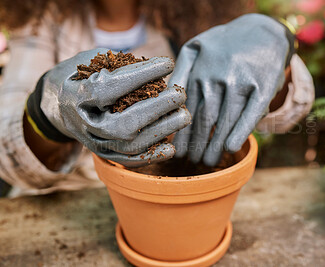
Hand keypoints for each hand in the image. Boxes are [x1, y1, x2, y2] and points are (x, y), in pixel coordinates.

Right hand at [27, 48, 190, 166]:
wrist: (57, 105)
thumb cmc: (80, 76)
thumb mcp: (91, 61)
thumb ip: (120, 65)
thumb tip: (159, 70)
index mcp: (75, 96)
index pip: (109, 88)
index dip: (141, 75)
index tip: (168, 64)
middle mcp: (83, 124)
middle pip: (123, 124)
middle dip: (157, 109)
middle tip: (180, 94)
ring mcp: (93, 143)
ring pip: (129, 146)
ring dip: (162, 131)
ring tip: (184, 115)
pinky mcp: (102, 154)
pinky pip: (128, 160)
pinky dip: (151, 156)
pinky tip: (171, 147)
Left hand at [169, 14, 290, 165]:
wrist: (263, 31)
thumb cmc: (224, 45)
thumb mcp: (195, 49)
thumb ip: (180, 72)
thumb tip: (164, 98)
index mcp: (200, 71)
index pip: (188, 109)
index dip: (182, 134)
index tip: (178, 152)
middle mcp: (218, 76)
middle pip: (205, 118)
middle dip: (197, 144)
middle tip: (194, 162)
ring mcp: (241, 80)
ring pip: (225, 119)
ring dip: (216, 145)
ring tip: (210, 161)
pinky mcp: (263, 84)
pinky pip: (251, 113)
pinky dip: (241, 132)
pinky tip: (232, 148)